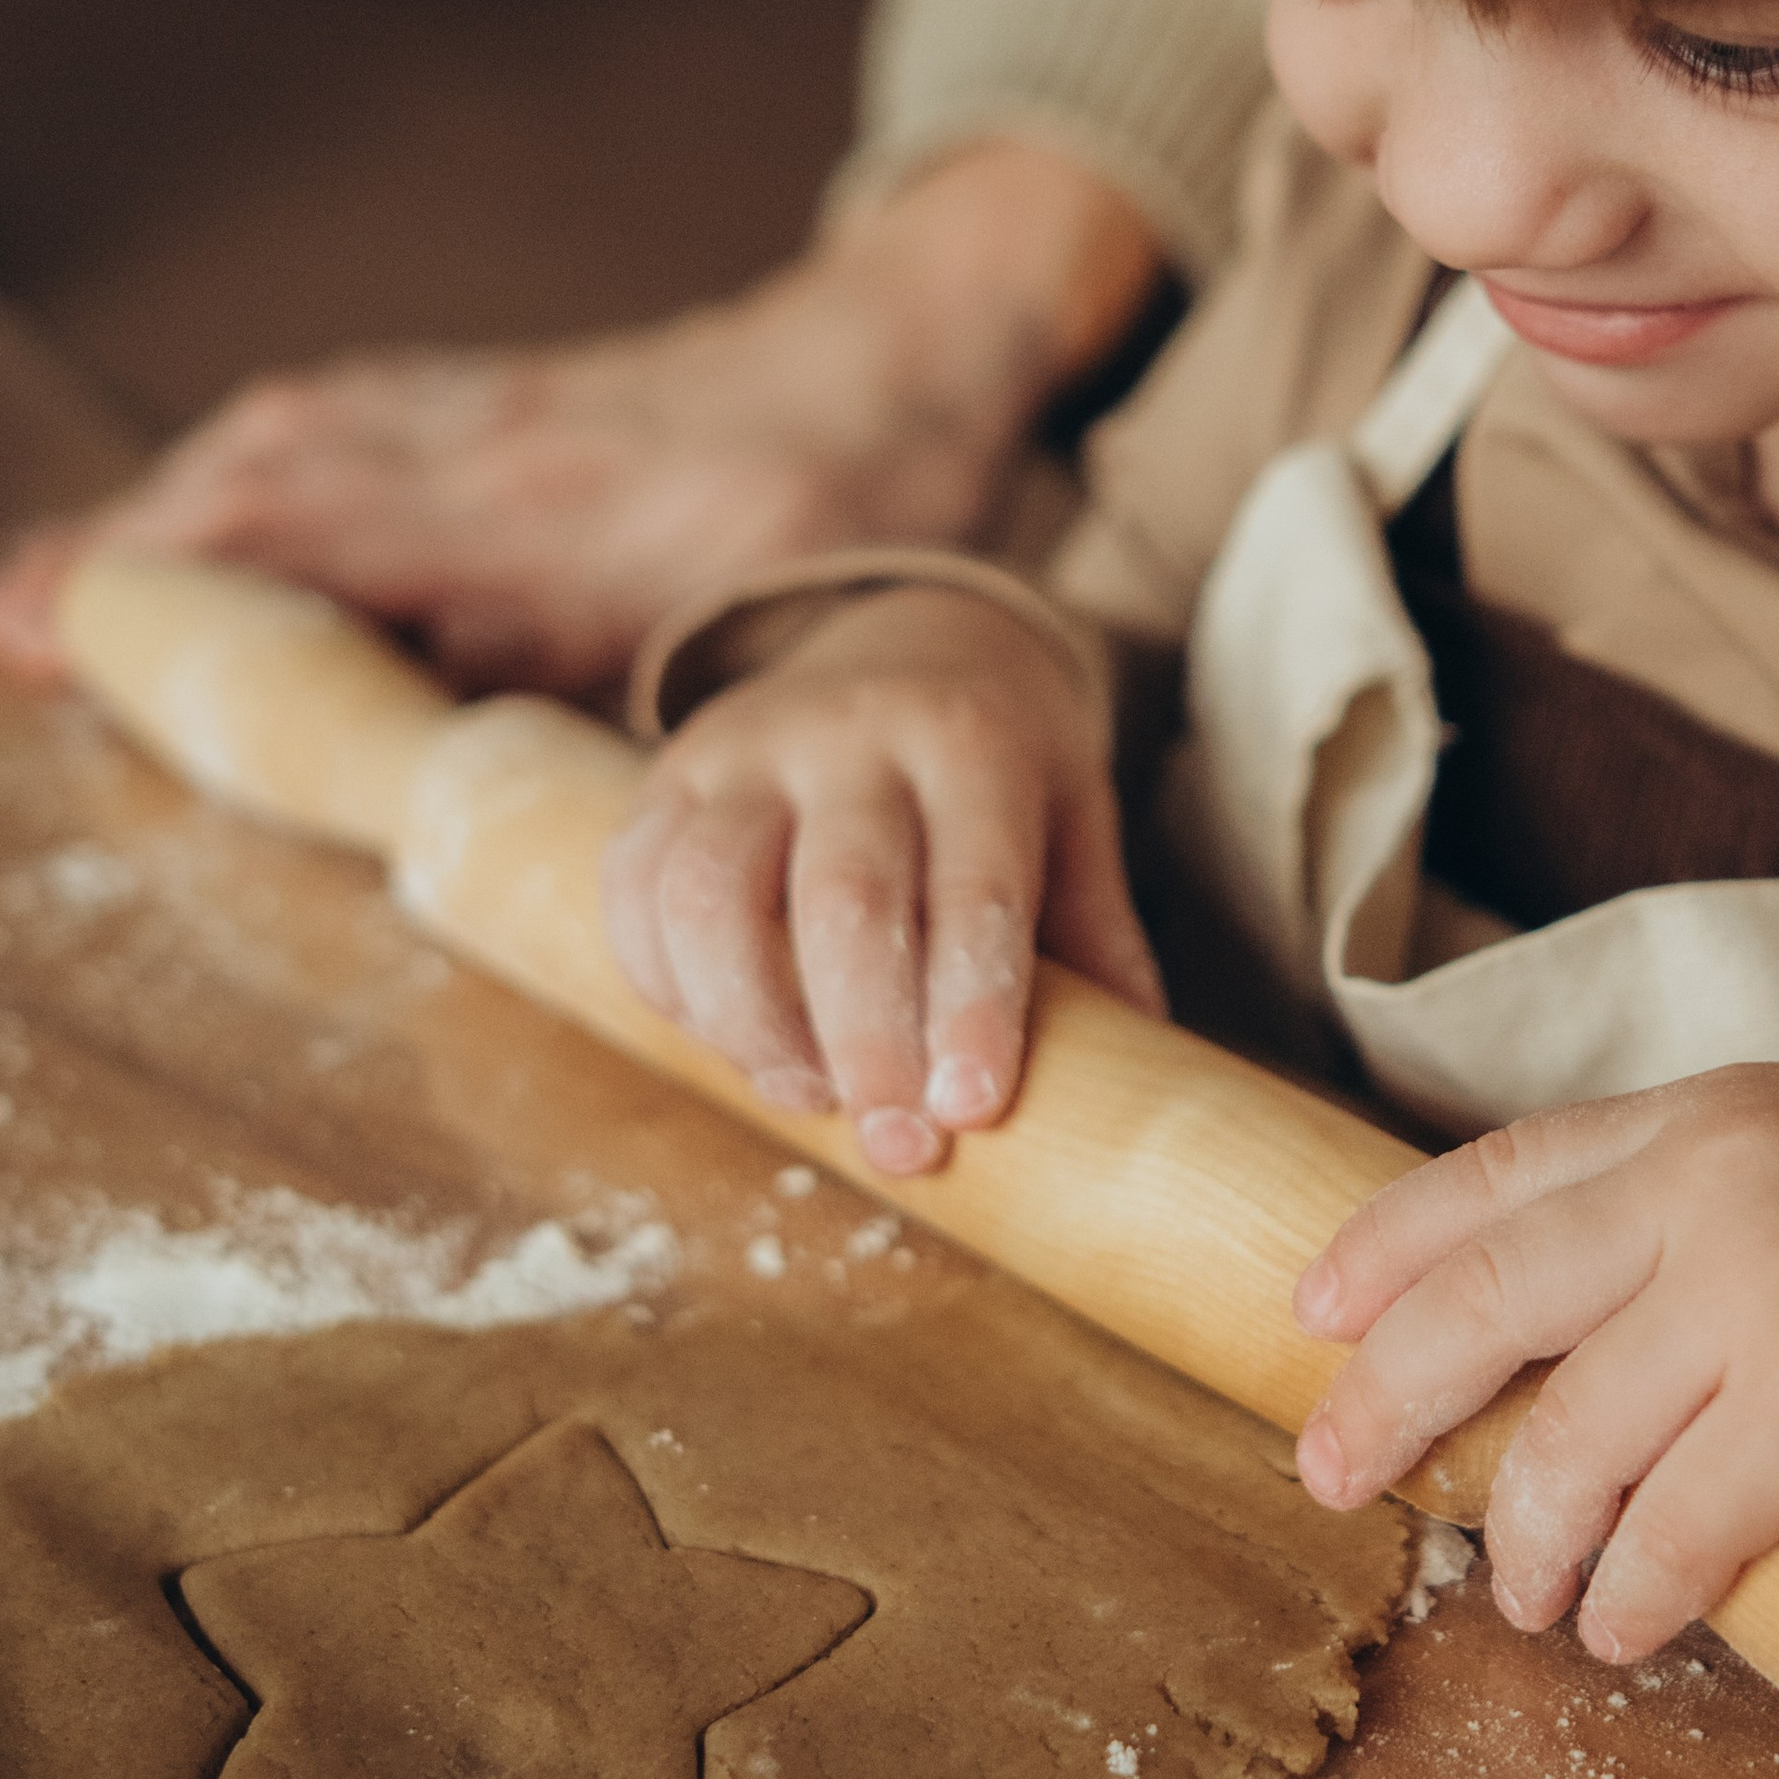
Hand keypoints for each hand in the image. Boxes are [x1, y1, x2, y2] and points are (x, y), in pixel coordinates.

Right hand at [0, 141, 1164, 698]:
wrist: (900, 362)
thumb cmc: (833, 519)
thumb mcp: (723, 631)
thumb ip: (590, 705)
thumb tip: (468, 788)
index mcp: (516, 513)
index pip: (276, 541)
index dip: (146, 592)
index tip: (25, 632)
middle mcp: (469, 445)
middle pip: (241, 487)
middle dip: (102, 557)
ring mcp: (480, 405)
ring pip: (274, 443)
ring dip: (157, 508)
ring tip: (54, 582)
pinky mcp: (498, 393)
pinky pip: (334, 415)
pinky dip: (243, 464)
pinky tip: (206, 503)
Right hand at [601, 583, 1161, 1174]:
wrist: (906, 632)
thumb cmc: (1001, 761)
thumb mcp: (1075, 818)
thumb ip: (1094, 934)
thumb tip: (1144, 1073)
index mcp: (969, 739)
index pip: (971, 884)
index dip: (969, 1005)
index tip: (971, 1111)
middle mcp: (848, 732)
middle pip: (839, 900)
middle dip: (866, 1043)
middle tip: (901, 1146)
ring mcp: (742, 749)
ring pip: (709, 897)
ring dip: (752, 1025)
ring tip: (809, 1099)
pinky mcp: (668, 775)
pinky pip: (634, 890)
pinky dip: (667, 987)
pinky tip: (728, 1043)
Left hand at [1288, 1066, 1778, 1656]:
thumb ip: (1682, 1214)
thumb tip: (1533, 1328)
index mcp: (1703, 1118)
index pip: (1495, 1174)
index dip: (1385, 1250)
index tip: (1310, 1320)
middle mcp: (1716, 1186)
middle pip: (1486, 1304)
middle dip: (1386, 1402)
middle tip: (1332, 1480)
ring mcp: (1770, 1294)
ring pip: (1570, 1444)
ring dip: (1526, 1543)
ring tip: (1524, 1595)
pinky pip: (1674, 1535)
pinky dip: (1627, 1599)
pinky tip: (1619, 1631)